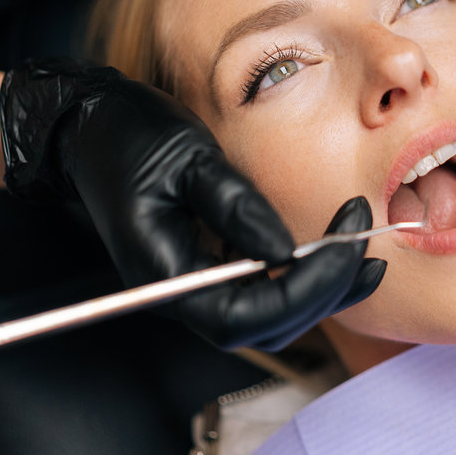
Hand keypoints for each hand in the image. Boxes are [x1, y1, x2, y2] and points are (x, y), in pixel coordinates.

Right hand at [0, 59, 384, 348]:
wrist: (88, 128)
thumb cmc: (129, 136)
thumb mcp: (187, 158)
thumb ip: (236, 206)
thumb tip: (287, 251)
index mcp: (163, 275)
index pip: (245, 315)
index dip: (305, 288)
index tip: (347, 243)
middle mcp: (180, 295)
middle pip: (265, 326)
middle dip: (325, 290)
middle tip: (366, 240)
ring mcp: (196, 287)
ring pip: (271, 318)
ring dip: (324, 292)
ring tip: (367, 253)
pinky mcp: (211, 270)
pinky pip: (265, 293)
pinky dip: (306, 279)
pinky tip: (339, 254)